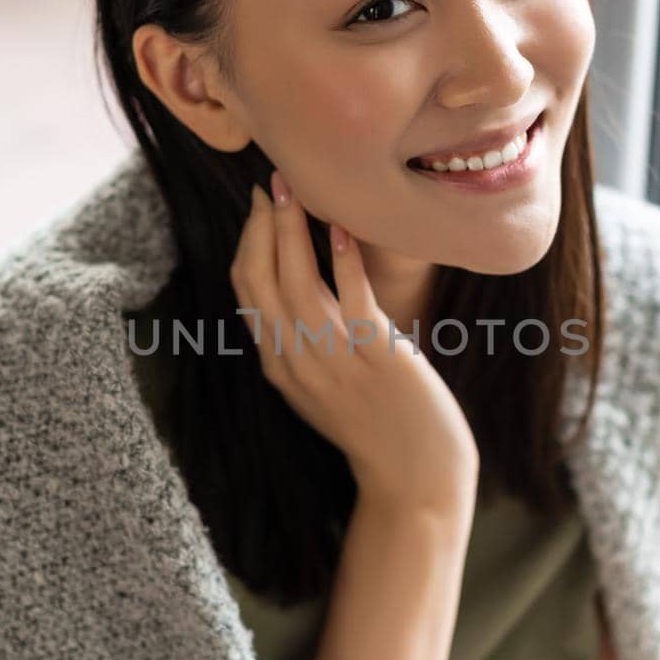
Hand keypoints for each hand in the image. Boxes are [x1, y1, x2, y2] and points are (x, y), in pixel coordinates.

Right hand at [230, 170, 479, 514]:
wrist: (415, 480)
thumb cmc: (377, 425)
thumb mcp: (323, 385)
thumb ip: (304, 340)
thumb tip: (298, 284)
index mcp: (279, 366)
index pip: (245, 291)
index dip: (248, 241)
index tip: (261, 204)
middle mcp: (297, 362)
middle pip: (260, 281)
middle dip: (263, 225)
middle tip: (275, 180)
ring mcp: (335, 362)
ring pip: (298, 285)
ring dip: (293, 231)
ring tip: (299, 189)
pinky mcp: (378, 360)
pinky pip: (352, 300)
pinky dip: (343, 261)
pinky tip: (342, 228)